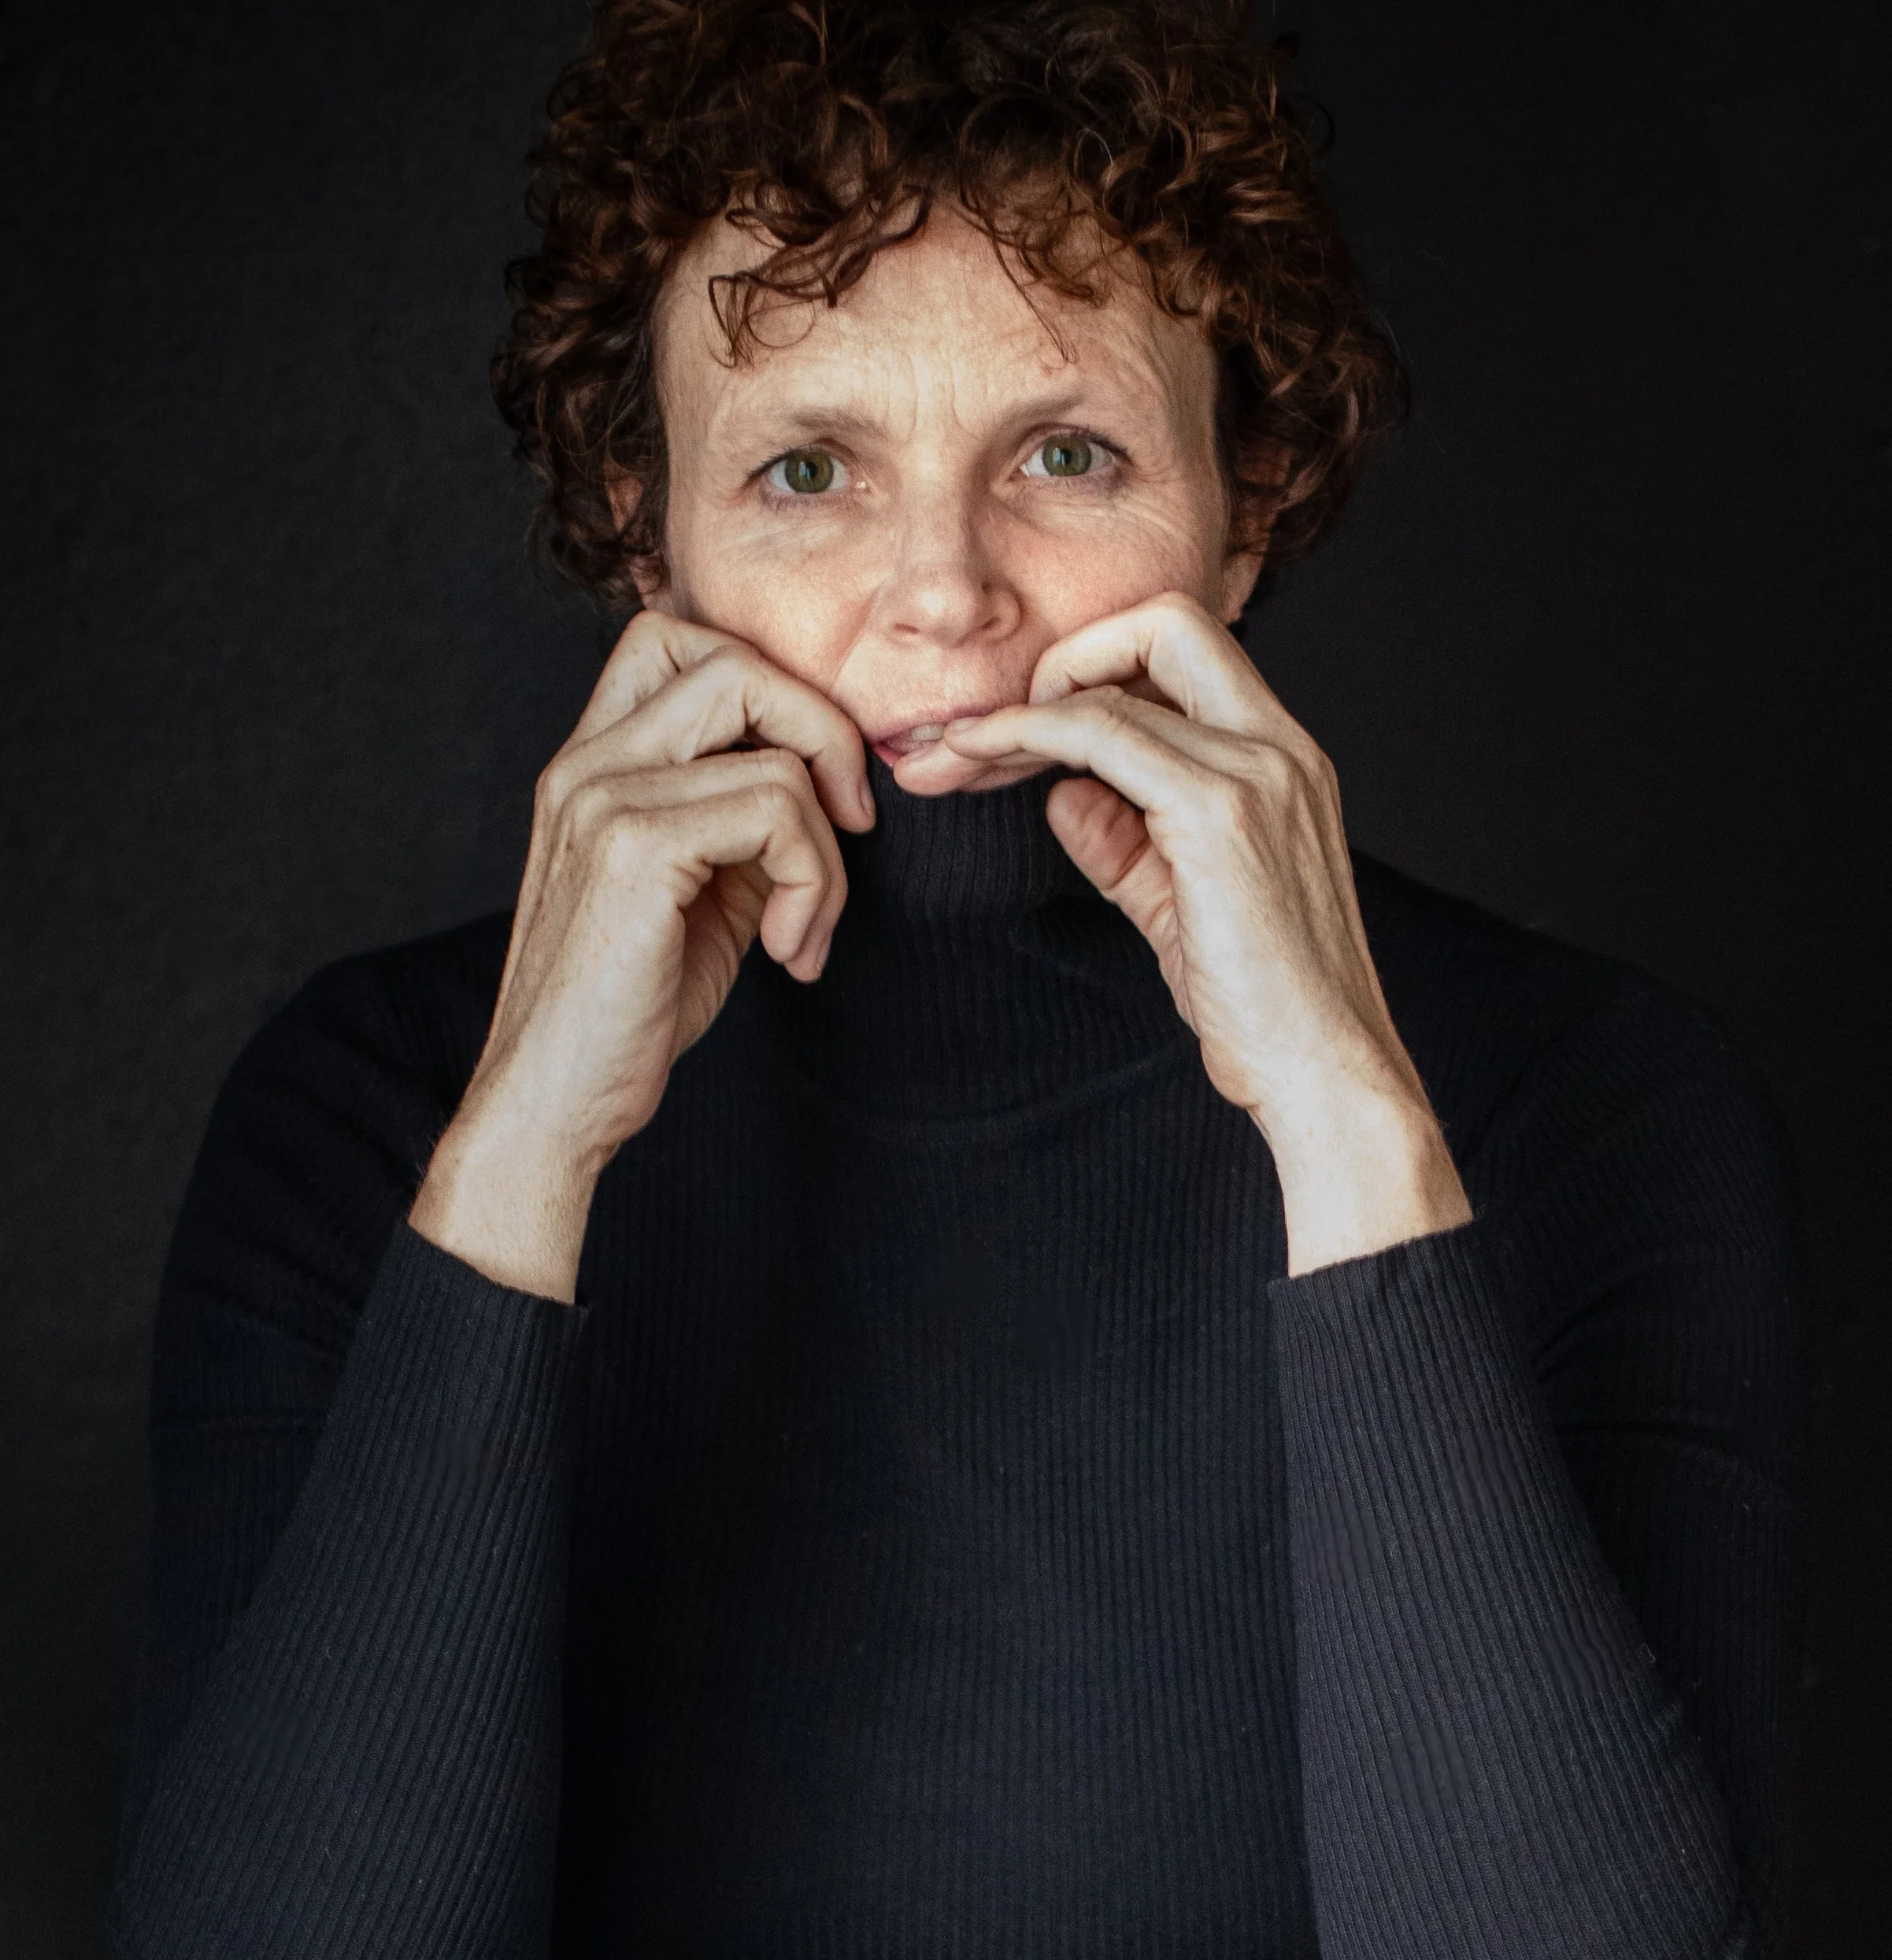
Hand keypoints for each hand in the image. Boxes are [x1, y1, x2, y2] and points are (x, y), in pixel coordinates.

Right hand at [409, 610, 872, 1298]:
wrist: (555, 1103)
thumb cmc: (632, 1009)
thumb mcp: (704, 894)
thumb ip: (746, 822)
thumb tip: (831, 779)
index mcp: (592, 763)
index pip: (678, 639)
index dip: (771, 691)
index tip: (815, 788)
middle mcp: (586, 763)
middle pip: (736, 664)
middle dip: (825, 738)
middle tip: (851, 829)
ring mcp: (602, 797)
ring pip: (775, 750)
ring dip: (828, 851)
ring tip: (805, 931)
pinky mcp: (633, 847)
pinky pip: (776, 810)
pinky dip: (814, 885)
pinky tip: (790, 953)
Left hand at [937, 591, 1471, 1273]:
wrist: (1325, 1071)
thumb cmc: (1261, 1003)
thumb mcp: (1178, 905)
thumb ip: (1123, 841)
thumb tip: (1061, 791)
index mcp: (1283, 758)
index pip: (1184, 656)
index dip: (1096, 673)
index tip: (1026, 727)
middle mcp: (1280, 747)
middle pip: (1167, 622)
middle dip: (1068, 654)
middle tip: (996, 726)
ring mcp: (1257, 772)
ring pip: (1120, 677)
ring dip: (1022, 707)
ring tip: (955, 752)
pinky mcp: (1218, 814)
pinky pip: (1101, 735)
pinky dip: (1028, 737)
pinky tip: (977, 760)